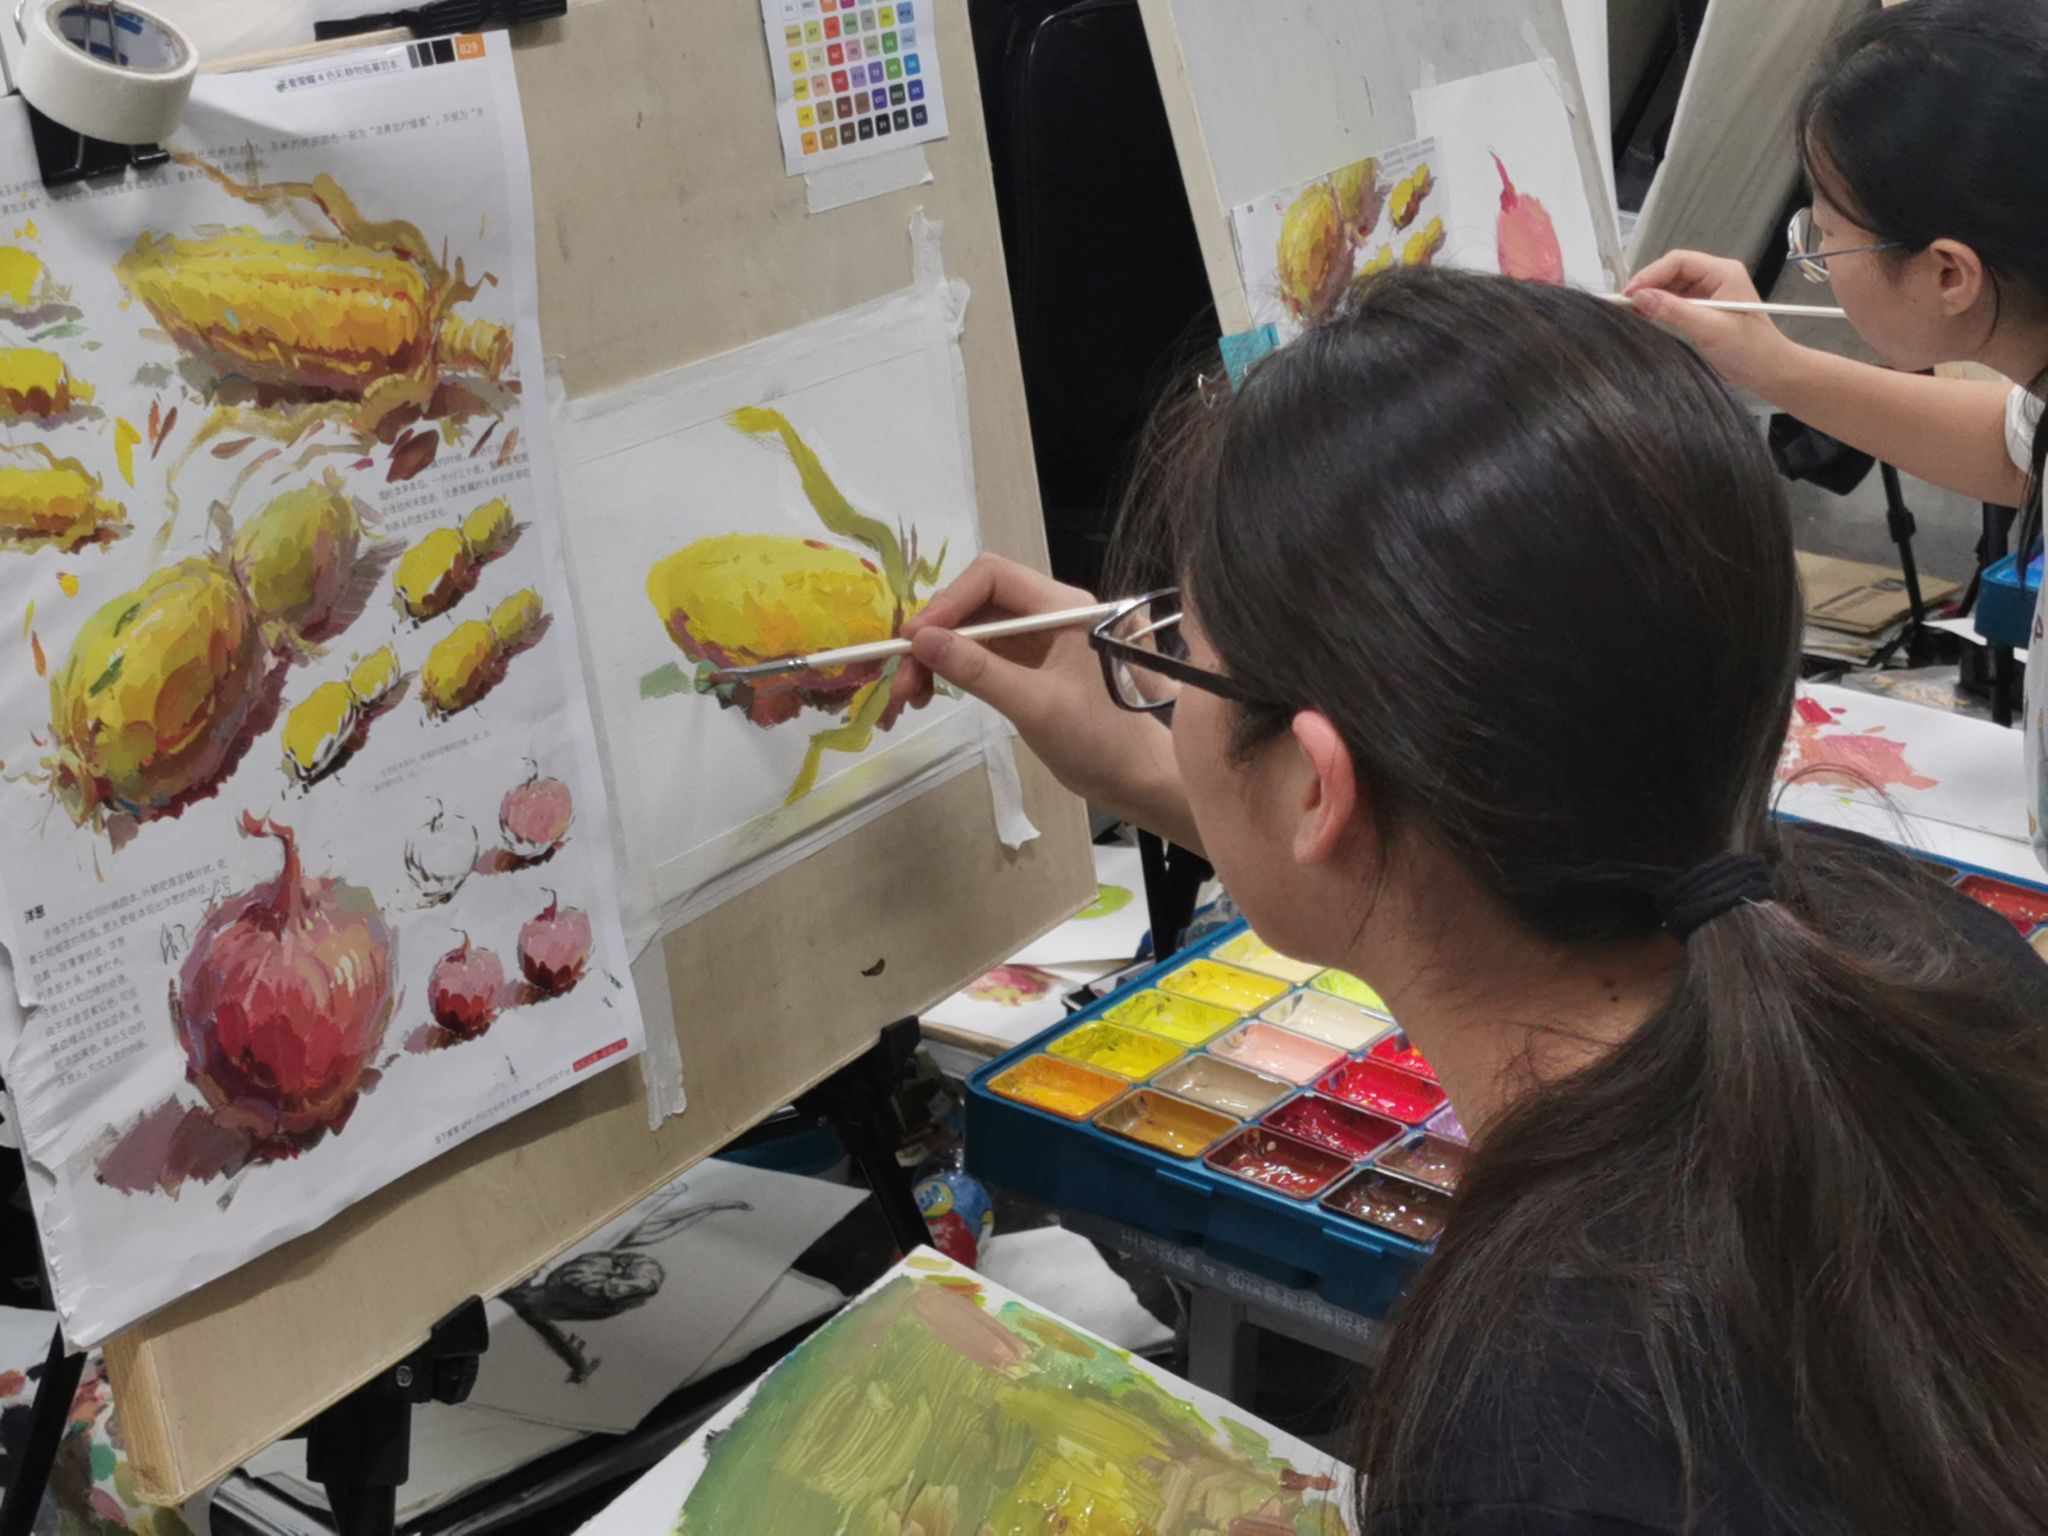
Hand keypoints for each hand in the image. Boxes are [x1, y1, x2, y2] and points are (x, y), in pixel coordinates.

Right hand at [893, 554, 1187, 831]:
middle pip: (975, 604)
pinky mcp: (1028, 667)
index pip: (992, 577)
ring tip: (907, 697)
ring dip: (935, 658)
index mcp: (1063, 607)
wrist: (1135, 780)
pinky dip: (950, 672)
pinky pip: (980, 657)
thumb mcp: (1036, 705)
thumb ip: (979, 670)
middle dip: (934, 636)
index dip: (948, 602)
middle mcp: (1048, 614)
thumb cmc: (1100, 740)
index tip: (914, 639)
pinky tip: (928, 696)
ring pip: (972, 632)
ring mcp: (1037, 641)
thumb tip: (922, 640)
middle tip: (902, 678)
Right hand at [1625, 250, 1798, 395]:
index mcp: (1724, 272)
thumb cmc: (1752, 350)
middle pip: (1672, 270)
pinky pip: (1676, 300)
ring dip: (1652, 296)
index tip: (1630, 293)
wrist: (1770, 371)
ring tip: (1633, 311)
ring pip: (1672, 285)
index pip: (1679, 261)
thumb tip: (1641, 297)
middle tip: (1626, 303)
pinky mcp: (1704, 308)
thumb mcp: (1710, 329)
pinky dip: (1660, 307)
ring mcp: (1710, 292)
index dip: (1651, 274)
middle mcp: (1716, 277)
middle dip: (1648, 284)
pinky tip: (1648, 316)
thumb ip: (1675, 311)